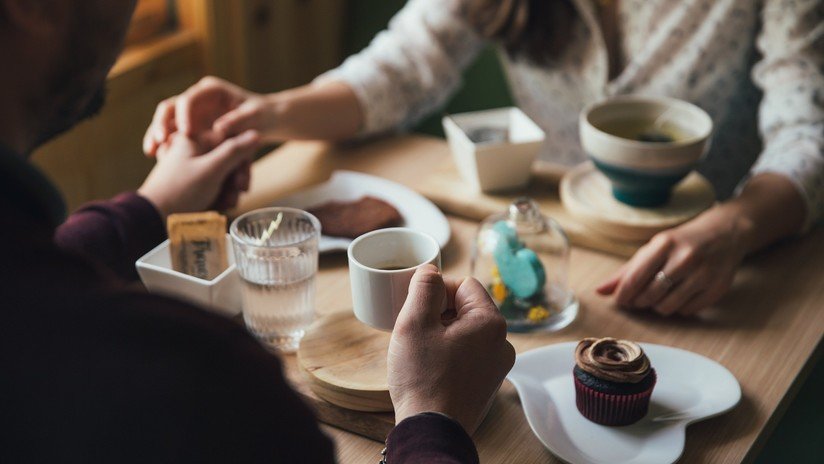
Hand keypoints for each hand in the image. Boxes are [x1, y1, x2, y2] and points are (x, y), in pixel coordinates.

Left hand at [138, 130, 259, 218]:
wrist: (153, 217)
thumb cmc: (180, 191)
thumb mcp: (211, 169)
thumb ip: (235, 151)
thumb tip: (256, 133)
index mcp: (194, 138)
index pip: (230, 141)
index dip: (241, 161)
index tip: (241, 180)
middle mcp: (193, 150)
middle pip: (228, 159)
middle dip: (234, 180)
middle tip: (236, 195)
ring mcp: (192, 167)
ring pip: (223, 175)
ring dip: (228, 191)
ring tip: (224, 205)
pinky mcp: (191, 182)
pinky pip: (213, 185)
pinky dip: (218, 196)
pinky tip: (217, 207)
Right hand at [143, 76, 276, 156]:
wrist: (265, 121)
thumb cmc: (262, 116)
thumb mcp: (255, 117)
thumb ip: (239, 120)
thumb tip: (220, 127)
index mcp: (211, 90)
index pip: (190, 98)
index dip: (184, 114)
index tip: (186, 132)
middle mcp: (197, 99)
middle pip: (170, 107)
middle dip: (162, 123)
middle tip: (159, 141)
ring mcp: (191, 113)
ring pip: (166, 121)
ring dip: (156, 135)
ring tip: (151, 152)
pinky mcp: (190, 127)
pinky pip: (171, 134)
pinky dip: (163, 144)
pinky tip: (156, 157)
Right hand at [388, 265, 515, 434]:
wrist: (431, 431)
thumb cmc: (423, 379)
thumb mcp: (414, 323)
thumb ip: (423, 287)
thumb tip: (430, 270)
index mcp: (491, 322)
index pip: (464, 285)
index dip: (437, 290)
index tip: (417, 308)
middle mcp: (502, 343)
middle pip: (466, 308)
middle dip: (438, 313)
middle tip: (415, 331)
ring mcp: (497, 366)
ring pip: (466, 332)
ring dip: (442, 334)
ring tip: (421, 352)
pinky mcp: (487, 384)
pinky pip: (468, 354)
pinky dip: (449, 354)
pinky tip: (430, 368)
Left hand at [596, 206, 752, 315]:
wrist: (726, 233)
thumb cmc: (681, 242)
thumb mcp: (653, 248)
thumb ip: (626, 271)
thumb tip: (599, 291)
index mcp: (665, 244)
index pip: (635, 278)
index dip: (623, 295)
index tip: (620, 301)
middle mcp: (686, 258)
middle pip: (650, 295)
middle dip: (639, 302)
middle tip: (639, 298)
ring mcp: (704, 274)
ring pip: (668, 307)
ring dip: (658, 307)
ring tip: (659, 296)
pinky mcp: (718, 288)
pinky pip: (687, 311)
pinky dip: (678, 308)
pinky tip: (679, 295)